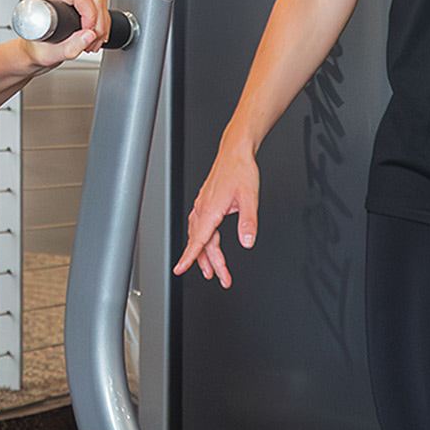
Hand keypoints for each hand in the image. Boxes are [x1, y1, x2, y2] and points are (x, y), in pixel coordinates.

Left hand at [17, 0, 109, 66]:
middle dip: (98, 23)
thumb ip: (72, 47)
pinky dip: (102, 20)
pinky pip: (98, 1)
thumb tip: (90, 35)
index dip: (90, 16)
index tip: (89, 34)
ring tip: (93, 41)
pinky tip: (95, 34)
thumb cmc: (37, 46)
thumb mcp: (53, 53)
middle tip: (93, 42)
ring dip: (102, 23)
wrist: (35, 48)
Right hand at [173, 142, 259, 288]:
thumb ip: (248, 221)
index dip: (189, 257)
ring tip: (213, 269)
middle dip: (209, 263)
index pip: (198, 239)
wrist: (236, 151)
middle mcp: (203, 208)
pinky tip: (209, 245)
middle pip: (202, 242)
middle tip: (221, 278)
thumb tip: (247, 241)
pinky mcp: (206, 202)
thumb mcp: (250, 197)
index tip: (180, 269)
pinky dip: (204, 240)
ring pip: (200, 235)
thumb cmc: (241, 170)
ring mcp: (203, 205)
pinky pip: (200, 226)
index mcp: (211, 209)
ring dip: (205, 254)